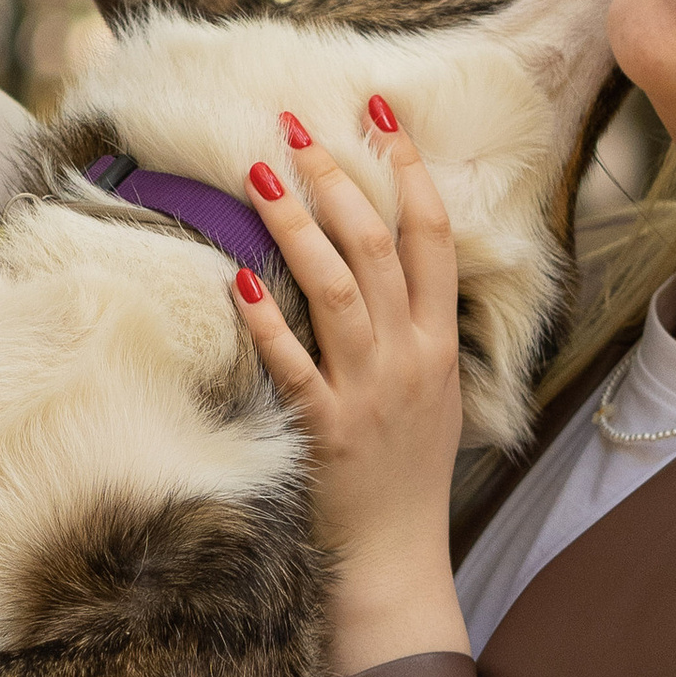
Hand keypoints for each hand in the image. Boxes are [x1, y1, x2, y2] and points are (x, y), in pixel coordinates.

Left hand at [230, 104, 470, 675]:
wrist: (399, 561)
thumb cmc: (407, 475)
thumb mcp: (432, 395)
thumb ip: (415, 331)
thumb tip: (383, 264)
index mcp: (439, 343)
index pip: (431, 238)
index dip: (409, 170)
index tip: (382, 114)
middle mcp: (410, 358)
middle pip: (378, 247)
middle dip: (339, 178)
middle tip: (296, 128)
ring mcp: (369, 392)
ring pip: (338, 290)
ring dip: (300, 226)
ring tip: (260, 174)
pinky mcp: (326, 429)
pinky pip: (294, 364)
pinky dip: (267, 320)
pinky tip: (236, 278)